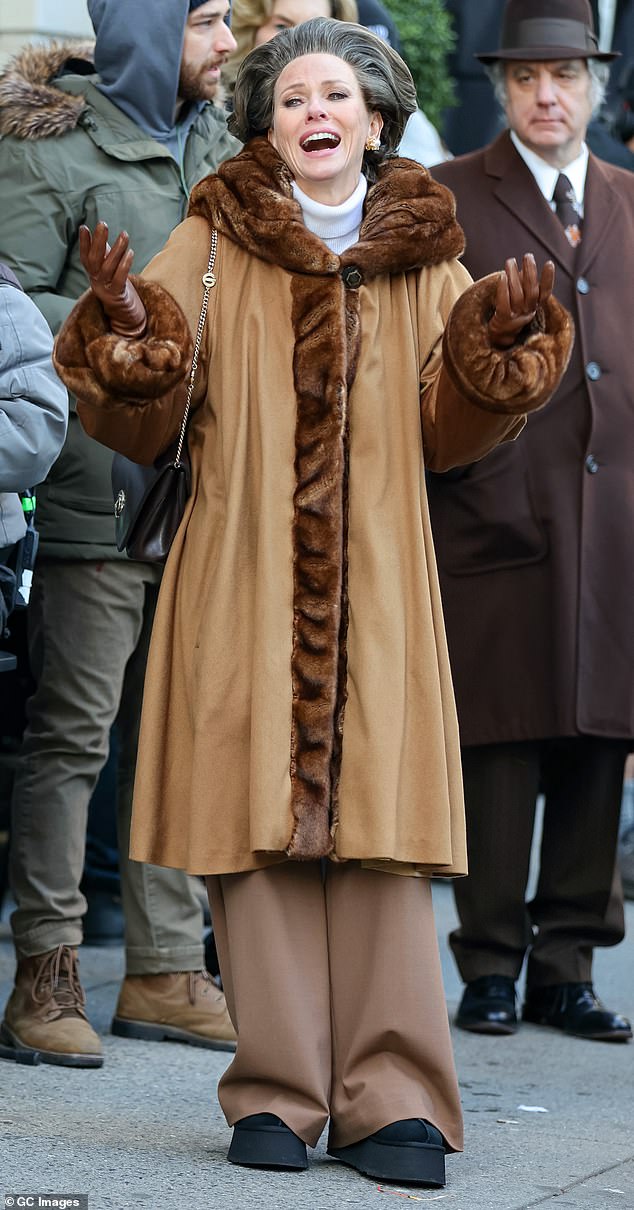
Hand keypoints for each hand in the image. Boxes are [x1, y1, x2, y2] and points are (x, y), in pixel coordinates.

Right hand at [79, 221, 146, 337]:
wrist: (127, 319)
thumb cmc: (120, 291)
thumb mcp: (110, 271)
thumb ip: (105, 254)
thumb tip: (99, 233)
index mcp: (94, 276)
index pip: (85, 258)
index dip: (84, 243)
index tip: (84, 227)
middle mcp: (96, 282)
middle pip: (94, 260)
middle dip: (97, 241)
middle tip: (102, 224)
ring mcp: (106, 290)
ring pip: (107, 268)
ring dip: (116, 250)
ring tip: (124, 234)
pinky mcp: (117, 297)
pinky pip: (119, 279)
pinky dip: (124, 265)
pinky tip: (130, 253)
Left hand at [488, 254, 554, 348]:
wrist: (496, 336)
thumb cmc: (508, 312)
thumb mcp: (519, 300)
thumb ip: (522, 286)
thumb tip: (523, 268)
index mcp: (534, 307)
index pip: (545, 293)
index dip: (548, 279)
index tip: (549, 263)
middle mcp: (528, 313)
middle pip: (532, 292)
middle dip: (531, 272)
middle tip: (527, 256)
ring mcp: (516, 318)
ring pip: (517, 296)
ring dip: (514, 276)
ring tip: (510, 261)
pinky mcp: (503, 321)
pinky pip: (504, 304)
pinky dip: (503, 289)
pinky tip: (502, 276)